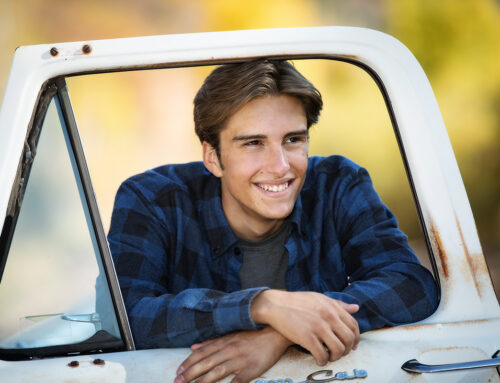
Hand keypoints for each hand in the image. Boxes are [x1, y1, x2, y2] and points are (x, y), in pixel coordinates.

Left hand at [175, 327, 291, 382]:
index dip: (188, 363)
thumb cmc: (251, 336)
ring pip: (217, 372)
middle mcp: (229, 350)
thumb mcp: (230, 336)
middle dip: (190, 373)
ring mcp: (239, 360)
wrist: (274, 334)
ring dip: (202, 381)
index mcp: (223, 342)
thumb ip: (211, 342)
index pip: (201, 353)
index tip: (177, 372)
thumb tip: (193, 347)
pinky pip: (237, 381)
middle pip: (206, 363)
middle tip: (178, 382)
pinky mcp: (250, 369)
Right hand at [251, 290, 359, 365]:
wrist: (275, 305)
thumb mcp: (319, 298)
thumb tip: (356, 308)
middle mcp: (329, 317)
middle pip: (349, 339)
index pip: (353, 325)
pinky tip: (318, 359)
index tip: (351, 345)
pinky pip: (322, 355)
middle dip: (347, 350)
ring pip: (338, 349)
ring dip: (336, 357)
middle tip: (339, 353)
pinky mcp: (307, 338)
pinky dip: (322, 361)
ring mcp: (318, 328)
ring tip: (329, 356)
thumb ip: (338, 304)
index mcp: (333, 307)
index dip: (355, 338)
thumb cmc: (297, 301)